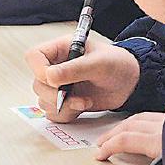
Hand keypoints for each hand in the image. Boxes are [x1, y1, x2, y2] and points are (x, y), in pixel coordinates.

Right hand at [25, 34, 140, 122]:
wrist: (130, 82)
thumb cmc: (117, 64)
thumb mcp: (98, 63)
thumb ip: (74, 69)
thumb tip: (49, 76)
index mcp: (61, 49)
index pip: (34, 56)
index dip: (39, 70)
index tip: (54, 80)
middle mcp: (57, 67)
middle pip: (37, 83)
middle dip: (55, 95)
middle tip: (75, 97)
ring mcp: (60, 85)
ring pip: (43, 101)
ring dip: (62, 106)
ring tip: (84, 102)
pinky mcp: (65, 101)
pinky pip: (53, 113)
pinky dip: (65, 114)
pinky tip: (82, 107)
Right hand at [96, 112, 164, 161]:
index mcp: (158, 142)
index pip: (125, 140)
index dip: (108, 147)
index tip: (100, 154)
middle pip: (131, 125)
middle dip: (113, 133)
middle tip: (104, 141)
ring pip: (146, 116)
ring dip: (130, 123)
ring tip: (123, 129)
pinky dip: (156, 116)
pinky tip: (158, 113)